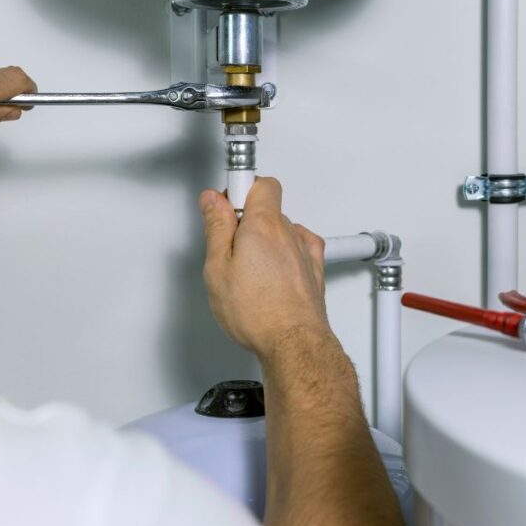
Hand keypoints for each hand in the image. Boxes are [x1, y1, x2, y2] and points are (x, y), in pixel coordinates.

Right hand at [200, 177, 331, 361]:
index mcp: (262, 224)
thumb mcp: (218, 268)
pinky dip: (285, 253)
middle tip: (229, 245)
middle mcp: (288, 232)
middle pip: (267, 207)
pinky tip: (273, 271)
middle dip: (246, 219)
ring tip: (248, 268)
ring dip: (265, 240)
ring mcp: (303, 250)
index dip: (237, 189)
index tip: (223, 204)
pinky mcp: (313, 269)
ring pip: (281, 229)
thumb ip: (216, 228)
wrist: (293, 343)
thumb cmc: (259, 312)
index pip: (258, 183)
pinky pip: (299, 247)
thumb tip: (212, 201)